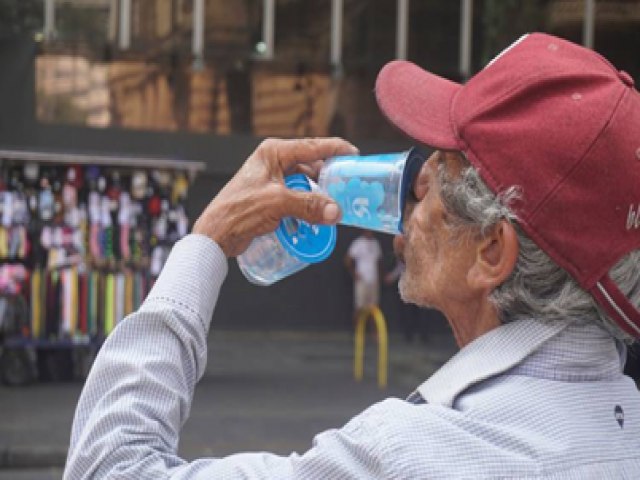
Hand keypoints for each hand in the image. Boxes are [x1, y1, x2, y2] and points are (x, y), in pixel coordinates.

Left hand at [192, 138, 357, 256]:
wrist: (216, 234)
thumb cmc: (238, 210)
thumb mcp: (277, 203)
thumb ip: (309, 205)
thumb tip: (335, 211)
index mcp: (273, 152)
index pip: (312, 146)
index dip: (336, 149)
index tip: (355, 155)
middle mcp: (273, 162)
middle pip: (311, 165)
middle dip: (330, 176)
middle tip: (349, 186)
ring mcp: (272, 179)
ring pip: (306, 183)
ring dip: (319, 193)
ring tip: (336, 204)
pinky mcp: (271, 197)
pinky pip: (298, 197)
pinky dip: (309, 204)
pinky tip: (318, 215)